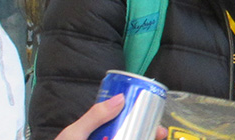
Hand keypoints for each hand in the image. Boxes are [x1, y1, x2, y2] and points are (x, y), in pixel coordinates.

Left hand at [54, 95, 168, 139]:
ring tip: (157, 136)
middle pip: (133, 136)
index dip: (139, 118)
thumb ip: (95, 117)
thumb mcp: (75, 134)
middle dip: (150, 133)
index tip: (151, 113)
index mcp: (99, 136)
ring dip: (147, 139)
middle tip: (159, 132)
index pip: (121, 124)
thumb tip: (120, 98)